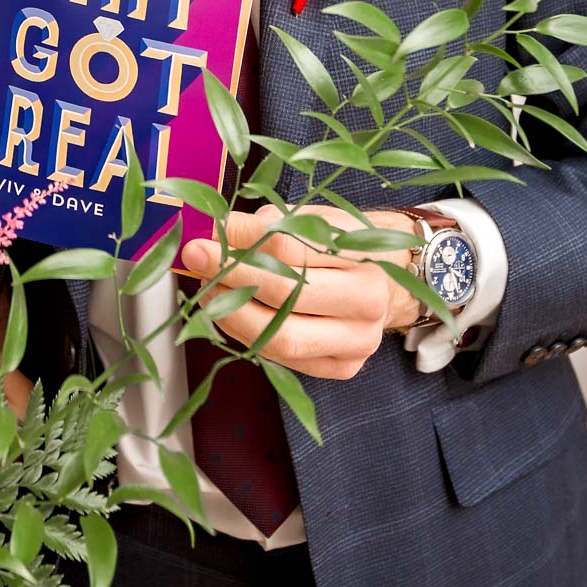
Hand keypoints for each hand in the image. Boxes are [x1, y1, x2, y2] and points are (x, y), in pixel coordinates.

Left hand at [180, 205, 421, 381]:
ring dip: (233, 315)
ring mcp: (358, 342)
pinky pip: (284, 359)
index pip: (290, 249)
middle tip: (197, 260)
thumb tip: (214, 232)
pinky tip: (230, 315)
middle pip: (285, 295)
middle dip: (230, 277)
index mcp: (364, 255)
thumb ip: (267, 226)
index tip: (208, 232)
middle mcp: (368, 303)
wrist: (389, 277)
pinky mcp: (343, 367)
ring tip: (208, 291)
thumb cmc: (343, 242)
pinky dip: (249, 337)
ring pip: (282, 337)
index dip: (242, 241)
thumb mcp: (312, 219)